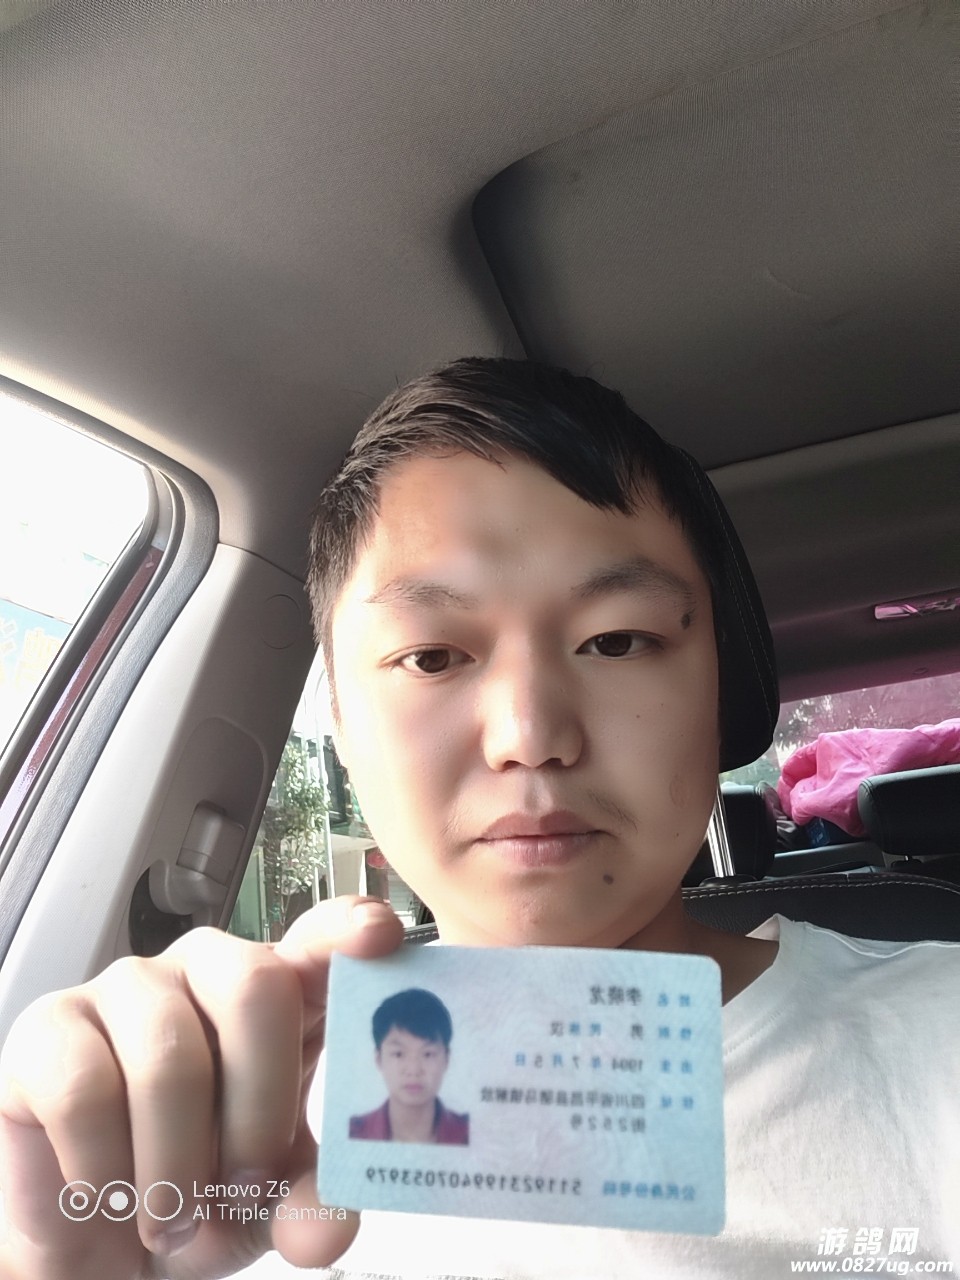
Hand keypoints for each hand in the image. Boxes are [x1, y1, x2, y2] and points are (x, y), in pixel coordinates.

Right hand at [0, 895, 403, 1278]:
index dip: (348, 930)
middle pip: (254, 987)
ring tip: (168, 1219)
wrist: (92, 1241)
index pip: (320, 937)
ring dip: (175, 1163)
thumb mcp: (269, 1205)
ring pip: (169, 1056)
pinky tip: (107, 1198)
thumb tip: (331, 1228)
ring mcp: (127, 989)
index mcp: (279, 995)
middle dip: (260, 1101)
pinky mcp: (50, 1027)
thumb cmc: (197, 1190)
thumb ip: (310, 1204)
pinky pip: (86, 1090)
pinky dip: (105, 1169)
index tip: (378, 937)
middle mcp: (207, 971)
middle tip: (242, 1182)